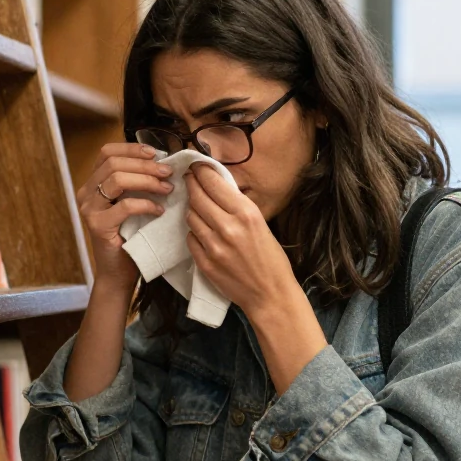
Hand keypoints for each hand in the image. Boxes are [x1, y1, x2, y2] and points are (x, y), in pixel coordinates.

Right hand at [77, 143, 174, 289]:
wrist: (118, 273)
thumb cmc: (129, 237)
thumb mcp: (132, 203)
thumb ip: (137, 183)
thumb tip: (162, 162)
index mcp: (93, 183)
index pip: (107, 152)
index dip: (131, 148)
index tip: (155, 153)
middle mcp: (86, 193)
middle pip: (114, 163)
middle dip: (145, 165)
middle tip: (168, 172)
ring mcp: (89, 209)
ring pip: (117, 180)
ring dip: (147, 181)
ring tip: (167, 189)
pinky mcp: (98, 225)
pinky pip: (125, 206)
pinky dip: (146, 204)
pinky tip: (159, 210)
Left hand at [184, 164, 298, 313]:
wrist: (270, 294)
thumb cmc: (271, 259)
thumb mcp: (261, 224)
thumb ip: (238, 206)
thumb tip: (218, 187)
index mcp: (246, 213)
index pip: (213, 182)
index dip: (201, 170)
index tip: (196, 166)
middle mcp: (227, 227)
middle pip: (197, 196)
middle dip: (191, 184)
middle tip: (189, 179)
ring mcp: (213, 246)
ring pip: (190, 216)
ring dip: (192, 208)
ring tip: (197, 206)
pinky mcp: (205, 263)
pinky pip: (190, 238)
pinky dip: (194, 232)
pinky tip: (202, 231)